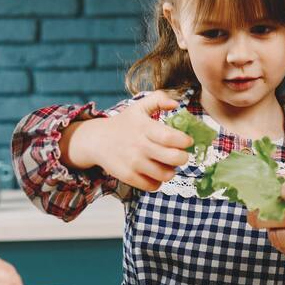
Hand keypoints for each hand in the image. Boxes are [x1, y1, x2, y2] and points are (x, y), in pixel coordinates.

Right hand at [60, 91, 192, 191]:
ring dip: (171, 170)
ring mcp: (133, 163)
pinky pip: (153, 186)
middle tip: (180, 154)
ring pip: (165, 175)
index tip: (187, 141)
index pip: (170, 137)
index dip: (184, 141)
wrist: (97, 140)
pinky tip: (154, 172)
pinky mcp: (128, 177)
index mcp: (144, 127)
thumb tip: (175, 104)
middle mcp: (139, 146)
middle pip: (173, 159)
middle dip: (183, 158)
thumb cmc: (123, 124)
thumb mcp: (139, 107)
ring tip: (166, 164)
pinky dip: (158, 181)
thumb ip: (158, 99)